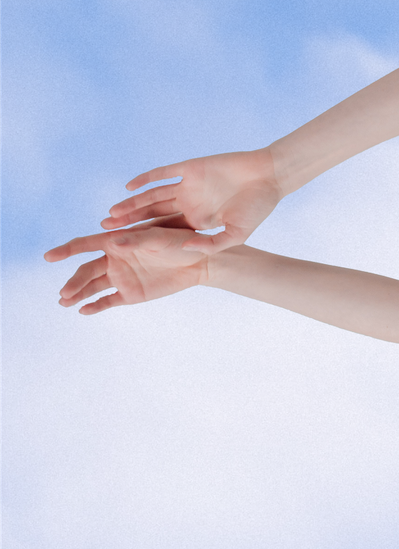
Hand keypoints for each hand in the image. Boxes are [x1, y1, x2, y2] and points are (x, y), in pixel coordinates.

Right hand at [45, 216, 209, 314]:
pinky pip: (108, 301)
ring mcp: (121, 277)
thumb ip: (136, 239)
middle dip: (74, 282)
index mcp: (117, 241)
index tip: (48, 256)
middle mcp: (114, 259)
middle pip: (86, 270)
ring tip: (64, 302)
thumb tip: (111, 240)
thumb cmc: (181, 242)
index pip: (86, 244)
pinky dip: (95, 306)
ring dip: (78, 294)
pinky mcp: (130, 294)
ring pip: (93, 287)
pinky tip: (83, 311)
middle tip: (64, 294)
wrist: (201, 262)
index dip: (66, 250)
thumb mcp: (160, 237)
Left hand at [101, 148, 280, 252]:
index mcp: (200, 220)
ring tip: (111, 213)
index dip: (146, 240)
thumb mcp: (237, 233)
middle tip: (106, 232)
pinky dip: (146, 179)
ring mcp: (189, 185)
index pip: (167, 232)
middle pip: (153, 214)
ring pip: (153, 195)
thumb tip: (184, 249)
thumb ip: (212, 243)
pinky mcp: (191, 167)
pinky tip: (130, 186)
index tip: (126, 251)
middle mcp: (190, 203)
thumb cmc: (258, 207)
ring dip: (133, 204)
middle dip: (130, 223)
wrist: (270, 175)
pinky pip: (164, 173)